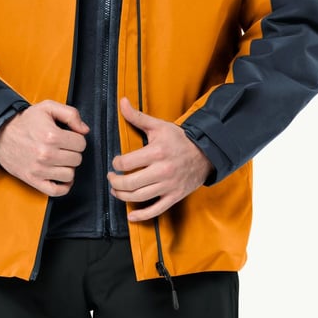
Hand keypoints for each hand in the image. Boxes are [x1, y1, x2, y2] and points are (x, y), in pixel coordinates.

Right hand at [0, 100, 88, 196]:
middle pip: (77, 159)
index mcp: (52, 136)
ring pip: (70, 175)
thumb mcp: (47, 108)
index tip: (69, 137)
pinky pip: (57, 191)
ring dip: (67, 167)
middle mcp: (46, 154)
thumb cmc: (25, 121)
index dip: (77, 139)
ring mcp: (40, 169)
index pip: (81, 143)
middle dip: (73, 152)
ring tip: (60, 159)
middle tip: (63, 147)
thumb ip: (70, 114)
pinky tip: (61, 176)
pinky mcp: (34, 180)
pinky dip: (63, 186)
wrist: (1, 134)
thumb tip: (84, 130)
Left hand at [107, 97, 213, 221]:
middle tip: (111, 178)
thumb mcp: (159, 126)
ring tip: (116, 191)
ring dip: (122, 196)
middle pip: (130, 183)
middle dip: (115, 182)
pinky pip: (156, 210)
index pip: (126, 163)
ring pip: (139, 197)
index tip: (116, 163)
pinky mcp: (174, 197)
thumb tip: (122, 101)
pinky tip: (130, 215)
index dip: (116, 164)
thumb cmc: (179, 139)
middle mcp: (162, 171)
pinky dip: (141, 215)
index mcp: (157, 152)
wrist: (205, 153)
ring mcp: (168, 186)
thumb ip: (137, 117)